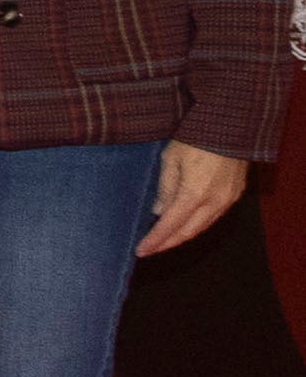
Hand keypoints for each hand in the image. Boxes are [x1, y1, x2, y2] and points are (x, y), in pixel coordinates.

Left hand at [144, 140, 246, 259]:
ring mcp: (227, 199)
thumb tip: (158, 212)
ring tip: (164, 242)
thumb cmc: (195, 138)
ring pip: (202, 227)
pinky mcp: (235, 193)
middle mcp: (214, 201)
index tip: (140, 251)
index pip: (170, 225)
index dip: (155, 240)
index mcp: (194, 193)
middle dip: (167, 244)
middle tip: (149, 250)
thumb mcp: (170, 159)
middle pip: (188, 232)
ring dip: (182, 236)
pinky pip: (214, 217)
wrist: (230, 125)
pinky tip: (185, 226)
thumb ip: (165, 188)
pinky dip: (197, 225)